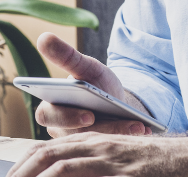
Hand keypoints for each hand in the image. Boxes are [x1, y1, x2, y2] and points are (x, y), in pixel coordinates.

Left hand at [6, 128, 187, 176]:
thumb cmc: (167, 169)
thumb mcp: (127, 168)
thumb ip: (98, 171)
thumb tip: (66, 174)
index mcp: (98, 145)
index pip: (50, 150)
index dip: (25, 166)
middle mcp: (100, 146)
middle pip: (46, 154)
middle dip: (20, 173)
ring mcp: (112, 158)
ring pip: (58, 163)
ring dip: (34, 175)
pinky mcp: (125, 169)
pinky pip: (82, 172)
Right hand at [33, 32, 152, 136]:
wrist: (114, 101)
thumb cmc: (95, 82)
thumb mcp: (85, 67)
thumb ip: (66, 56)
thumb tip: (43, 37)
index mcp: (50, 107)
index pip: (49, 116)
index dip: (67, 118)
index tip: (88, 115)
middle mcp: (58, 129)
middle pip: (72, 135)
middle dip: (100, 130)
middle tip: (124, 125)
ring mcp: (77, 143)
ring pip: (93, 143)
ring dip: (119, 133)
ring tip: (139, 126)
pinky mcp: (94, 150)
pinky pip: (107, 148)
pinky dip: (126, 138)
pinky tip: (143, 128)